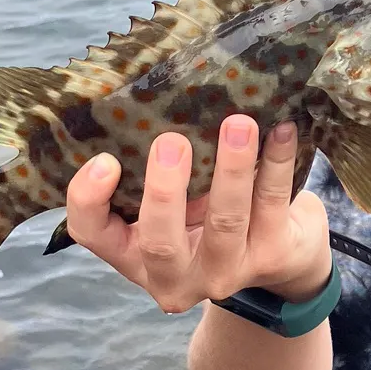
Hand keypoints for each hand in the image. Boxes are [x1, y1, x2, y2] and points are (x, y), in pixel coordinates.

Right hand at [64, 114, 331, 314]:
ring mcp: (224, 271)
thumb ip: (150, 167)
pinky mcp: (271, 256)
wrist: (279, 254)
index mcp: (133, 253)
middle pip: (160, 242)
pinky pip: (271, 203)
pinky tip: (280, 130)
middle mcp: (174, 273)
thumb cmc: (207, 213)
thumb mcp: (170, 201)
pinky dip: (276, 162)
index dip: (89, 200)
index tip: (105, 159)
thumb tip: (147, 96)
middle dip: (165, 192)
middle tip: (172, 142)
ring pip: (225, 222)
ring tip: (238, 124)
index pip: (92, 233)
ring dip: (231, 169)